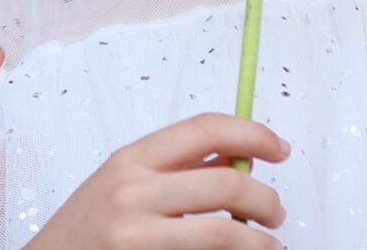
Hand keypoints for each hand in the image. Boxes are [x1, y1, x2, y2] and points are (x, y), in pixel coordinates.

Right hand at [32, 116, 289, 249]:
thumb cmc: (86, 230)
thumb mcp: (122, 184)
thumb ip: (174, 170)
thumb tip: (239, 160)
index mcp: (131, 159)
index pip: (206, 129)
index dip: (253, 133)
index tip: (280, 148)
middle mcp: (133, 191)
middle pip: (227, 183)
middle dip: (267, 199)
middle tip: (277, 212)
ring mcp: (137, 234)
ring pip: (225, 232)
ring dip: (260, 242)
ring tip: (268, 246)